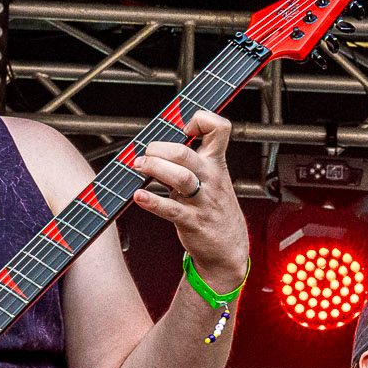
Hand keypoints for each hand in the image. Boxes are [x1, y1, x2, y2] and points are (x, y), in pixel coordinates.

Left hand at [128, 109, 248, 293]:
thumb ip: (190, 160)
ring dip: (154, 169)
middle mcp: (211, 178)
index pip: (219, 128)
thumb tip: (156, 144)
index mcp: (216, 163)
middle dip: (158, 149)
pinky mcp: (192, 221)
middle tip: (145, 154)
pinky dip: (152, 202)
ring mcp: (202, 200)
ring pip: (179, 177)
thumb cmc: (213, 208)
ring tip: (139, 167)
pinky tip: (139, 197)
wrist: (228, 247)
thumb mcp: (211, 179)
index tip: (184, 128)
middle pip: (184, 153)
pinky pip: (171, 209)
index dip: (201, 120)